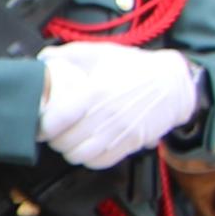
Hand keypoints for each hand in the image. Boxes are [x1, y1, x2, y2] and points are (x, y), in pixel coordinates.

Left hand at [38, 41, 200, 169]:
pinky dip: (89, 158)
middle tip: (54, 132)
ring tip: (69, 140)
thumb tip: (42, 57)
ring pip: (79, 156)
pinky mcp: (130, 143)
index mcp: (94, 93)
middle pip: (63, 142)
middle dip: (54, 138)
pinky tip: (87, 147)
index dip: (43, 126)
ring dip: (69, 150)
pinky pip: (100, 162)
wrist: (173, 82)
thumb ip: (68, 54)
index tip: (41, 123)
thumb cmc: (135, 67)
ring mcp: (118, 132)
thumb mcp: (101, 52)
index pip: (56, 121)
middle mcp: (105, 116)